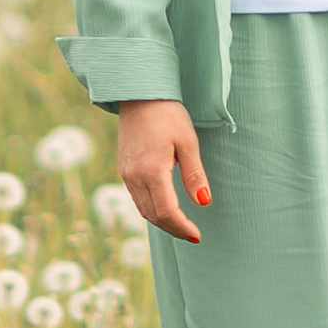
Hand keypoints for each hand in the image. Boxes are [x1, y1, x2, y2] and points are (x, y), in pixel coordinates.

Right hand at [115, 100, 209, 242]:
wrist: (139, 92)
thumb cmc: (168, 113)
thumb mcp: (187, 141)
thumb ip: (195, 174)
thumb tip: (204, 203)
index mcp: (152, 171)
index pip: (167, 212)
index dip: (182, 227)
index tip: (197, 235)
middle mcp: (135, 177)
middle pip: (153, 216)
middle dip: (173, 228)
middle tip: (191, 233)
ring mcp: (126, 173)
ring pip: (143, 209)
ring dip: (161, 221)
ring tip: (180, 224)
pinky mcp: (123, 168)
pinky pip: (136, 197)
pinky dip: (150, 208)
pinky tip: (163, 207)